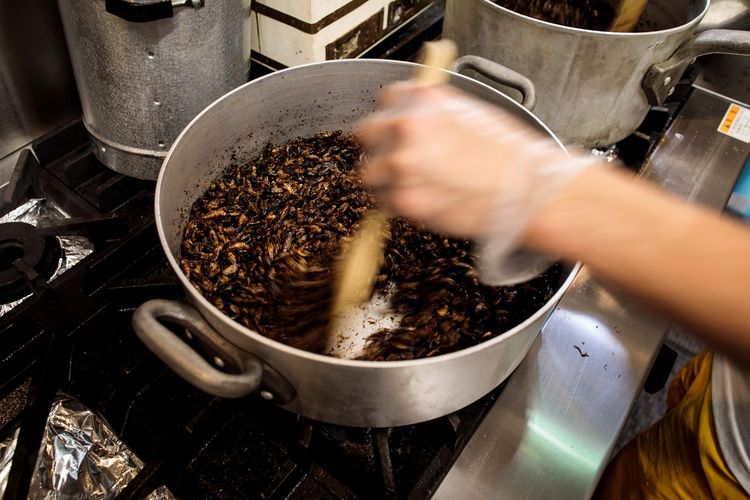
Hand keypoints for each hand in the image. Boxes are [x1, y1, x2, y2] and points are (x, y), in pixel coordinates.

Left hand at [356, 82, 598, 283]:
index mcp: (423, 101)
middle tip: (398, 159)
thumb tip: (413, 116)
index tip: (397, 127)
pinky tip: (426, 198)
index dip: (392, 115)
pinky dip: (399, 203)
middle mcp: (406, 127)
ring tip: (414, 184)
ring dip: (385, 179)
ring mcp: (401, 165)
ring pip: (369, 173)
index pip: (384, 99)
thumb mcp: (468, 111)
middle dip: (380, 146)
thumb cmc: (507, 154)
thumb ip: (432, 112)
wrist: (526, 189)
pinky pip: (385, 202)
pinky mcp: (404, 199)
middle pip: (365, 134)